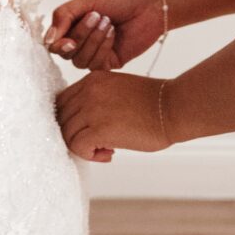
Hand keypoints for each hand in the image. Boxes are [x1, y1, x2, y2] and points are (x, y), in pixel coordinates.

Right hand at [45, 0, 163, 70]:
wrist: (150, 2)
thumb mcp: (87, 0)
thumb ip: (63, 17)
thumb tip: (46, 40)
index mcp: (72, 24)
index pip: (53, 42)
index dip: (58, 43)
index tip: (68, 39)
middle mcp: (81, 40)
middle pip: (65, 52)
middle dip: (80, 35)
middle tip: (97, 16)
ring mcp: (95, 52)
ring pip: (80, 61)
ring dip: (93, 41)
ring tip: (108, 22)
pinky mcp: (110, 62)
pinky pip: (96, 65)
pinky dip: (103, 48)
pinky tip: (114, 32)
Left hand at [56, 71, 173, 160]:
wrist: (173, 108)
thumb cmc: (152, 104)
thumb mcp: (117, 90)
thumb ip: (97, 99)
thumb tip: (81, 124)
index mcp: (93, 79)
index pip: (63, 101)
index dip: (72, 120)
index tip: (90, 130)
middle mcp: (89, 90)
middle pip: (60, 118)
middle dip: (75, 134)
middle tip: (97, 143)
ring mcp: (92, 108)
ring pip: (66, 133)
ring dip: (83, 147)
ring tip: (105, 149)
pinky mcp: (99, 128)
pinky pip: (76, 146)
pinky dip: (89, 155)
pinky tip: (109, 153)